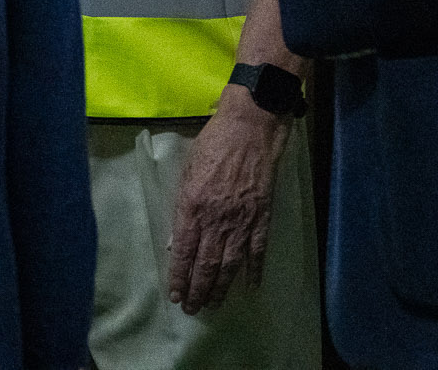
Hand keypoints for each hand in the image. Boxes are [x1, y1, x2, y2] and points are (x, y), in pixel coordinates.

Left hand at [167, 86, 290, 314]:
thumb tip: (178, 238)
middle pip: (206, 263)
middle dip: (198, 290)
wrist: (249, 128)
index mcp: (193, 205)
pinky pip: (258, 250)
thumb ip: (182, 205)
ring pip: (230, 263)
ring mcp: (242, 219)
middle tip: (192, 309)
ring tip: (214, 305)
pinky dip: (255, 271)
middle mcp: (217, 218)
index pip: (184, 250)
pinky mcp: (262, 215)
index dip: (179, 276)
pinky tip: (250, 287)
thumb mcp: (186, 170)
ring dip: (221, 287)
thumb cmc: (212, 144)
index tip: (175, 295)